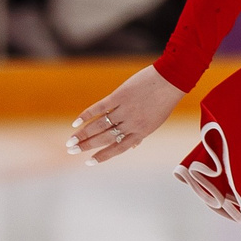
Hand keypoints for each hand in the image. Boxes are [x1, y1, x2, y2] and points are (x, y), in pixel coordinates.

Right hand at [68, 65, 184, 163]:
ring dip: (83, 134)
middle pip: (104, 138)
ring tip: (70, 140)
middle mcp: (131, 124)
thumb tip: (134, 146)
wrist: (171, 79)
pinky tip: (76, 122)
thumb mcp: (156, 121)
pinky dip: (87, 115)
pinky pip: (100, 108)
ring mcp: (125, 110)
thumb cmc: (164, 100)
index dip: (102, 156)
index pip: (118, 149)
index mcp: (141, 132)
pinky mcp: (120, 96)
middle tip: (71, 150)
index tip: (88, 162)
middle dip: (86, 145)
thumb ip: (142, 133)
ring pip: (99, 125)